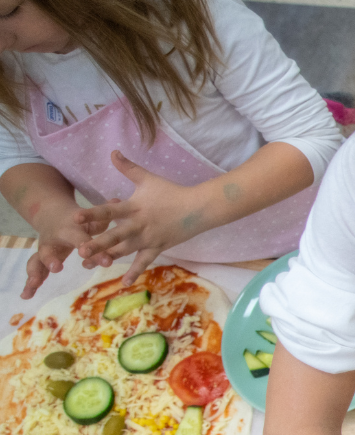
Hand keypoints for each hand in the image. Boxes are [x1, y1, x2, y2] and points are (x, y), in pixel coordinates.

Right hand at [21, 204, 112, 299]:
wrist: (53, 216)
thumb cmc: (79, 220)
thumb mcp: (91, 218)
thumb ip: (104, 214)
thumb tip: (118, 201)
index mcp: (69, 230)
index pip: (81, 239)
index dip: (90, 248)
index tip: (106, 260)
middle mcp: (53, 240)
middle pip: (50, 250)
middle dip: (51, 259)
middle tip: (57, 268)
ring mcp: (45, 251)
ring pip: (37, 262)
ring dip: (35, 274)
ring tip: (33, 286)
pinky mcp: (41, 260)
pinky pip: (35, 272)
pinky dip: (30, 284)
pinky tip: (26, 296)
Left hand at [75, 151, 206, 283]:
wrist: (198, 208)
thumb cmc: (172, 192)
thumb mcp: (148, 179)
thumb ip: (128, 168)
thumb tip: (112, 152)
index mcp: (134, 207)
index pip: (110, 212)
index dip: (93, 214)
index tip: (76, 218)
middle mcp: (139, 225)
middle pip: (115, 236)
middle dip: (97, 244)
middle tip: (80, 251)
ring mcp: (149, 239)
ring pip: (124, 251)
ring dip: (107, 257)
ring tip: (88, 264)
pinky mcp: (157, 248)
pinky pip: (144, 262)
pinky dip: (135, 272)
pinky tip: (124, 282)